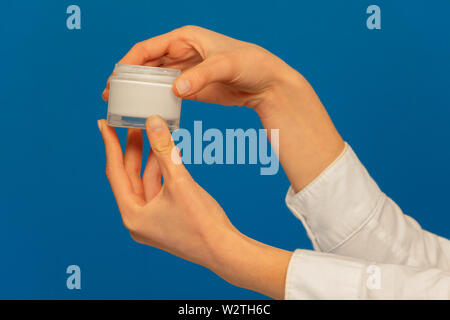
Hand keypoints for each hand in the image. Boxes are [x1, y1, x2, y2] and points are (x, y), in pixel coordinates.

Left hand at [98, 116, 291, 298]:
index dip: (110, 145)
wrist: (224, 250)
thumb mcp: (179, 181)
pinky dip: (161, 170)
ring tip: (151, 134)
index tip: (103, 124)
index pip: (115, 173)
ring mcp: (152, 220)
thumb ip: (164, 150)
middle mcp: (138, 219)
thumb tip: (152, 122)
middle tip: (132, 124)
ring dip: (148, 158)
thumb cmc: (201, 223)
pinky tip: (167, 154)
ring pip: (145, 181)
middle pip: (129, 176)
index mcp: (132, 215)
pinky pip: (158, 188)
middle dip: (132, 149)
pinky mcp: (166, 218)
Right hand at [101, 25, 343, 191]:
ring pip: (154, 79)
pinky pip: (168, 93)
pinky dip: (156, 100)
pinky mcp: (193, 88)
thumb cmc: (252, 63)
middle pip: (146, 64)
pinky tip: (146, 110)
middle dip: (127, 78)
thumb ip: (201, 76)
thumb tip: (176, 89)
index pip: (148, 48)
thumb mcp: (227, 65)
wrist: (268, 83)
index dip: (128, 61)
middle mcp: (182, 52)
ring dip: (138, 91)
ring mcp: (186, 71)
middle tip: (111, 95)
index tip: (115, 78)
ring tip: (122, 104)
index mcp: (185, 38)